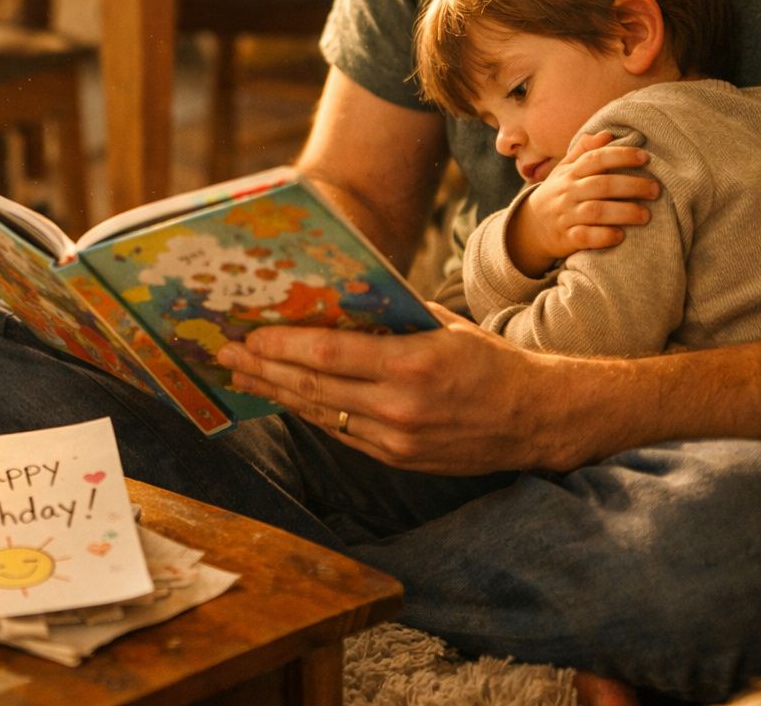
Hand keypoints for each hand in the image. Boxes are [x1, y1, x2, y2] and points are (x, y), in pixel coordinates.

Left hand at [219, 303, 599, 473]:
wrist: (535, 418)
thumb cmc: (489, 360)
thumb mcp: (442, 325)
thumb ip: (389, 318)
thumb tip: (333, 301)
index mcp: (414, 363)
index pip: (329, 356)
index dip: (281, 347)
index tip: (248, 335)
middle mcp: (401, 407)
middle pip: (313, 388)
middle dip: (262, 370)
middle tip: (225, 354)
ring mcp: (397, 440)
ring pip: (321, 414)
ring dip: (276, 395)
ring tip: (241, 377)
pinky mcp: (398, 460)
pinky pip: (341, 433)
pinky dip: (310, 413)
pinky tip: (285, 399)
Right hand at [510, 131, 658, 276]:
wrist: (531, 227)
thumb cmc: (557, 194)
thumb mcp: (564, 170)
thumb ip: (584, 152)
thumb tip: (607, 134)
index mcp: (571, 173)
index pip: (596, 159)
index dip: (621, 156)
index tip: (646, 158)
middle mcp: (568, 192)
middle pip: (601, 185)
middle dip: (631, 186)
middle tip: (655, 190)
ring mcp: (566, 216)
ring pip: (595, 211)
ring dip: (623, 212)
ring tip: (646, 215)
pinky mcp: (566, 238)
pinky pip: (584, 237)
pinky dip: (603, 237)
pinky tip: (620, 236)